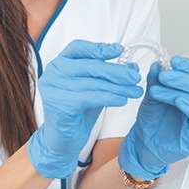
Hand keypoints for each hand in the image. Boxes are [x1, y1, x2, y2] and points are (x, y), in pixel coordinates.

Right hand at [28, 39, 142, 178]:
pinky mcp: (59, 105)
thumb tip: (133, 67)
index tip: (120, 49)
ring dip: (118, 87)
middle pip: (89, 66)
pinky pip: (89, 97)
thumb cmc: (79, 110)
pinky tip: (123, 99)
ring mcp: (53, 89)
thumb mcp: (96, 87)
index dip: (100, 48)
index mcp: (59, 62)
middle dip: (116, 71)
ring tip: (136, 91)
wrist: (63, 140)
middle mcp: (53, 73)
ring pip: (93, 83)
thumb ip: (110, 75)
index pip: (79, 48)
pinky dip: (109, 97)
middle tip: (136, 77)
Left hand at [118, 56, 188, 179]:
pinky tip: (179, 102)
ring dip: (181, 91)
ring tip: (159, 91)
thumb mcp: (152, 95)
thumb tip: (158, 64)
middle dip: (182, 78)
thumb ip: (156, 80)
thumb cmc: (152, 120)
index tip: (173, 61)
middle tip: (164, 76)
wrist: (144, 145)